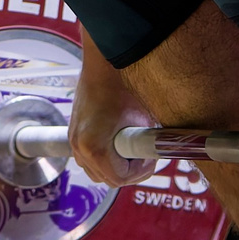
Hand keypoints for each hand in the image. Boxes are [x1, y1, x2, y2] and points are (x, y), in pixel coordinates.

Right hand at [71, 34, 159, 186]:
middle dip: (129, 170)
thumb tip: (165, 152)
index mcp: (95, 147)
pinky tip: (119, 139)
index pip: (120, 178)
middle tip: (145, 155)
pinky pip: (88, 157)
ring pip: (96, 170)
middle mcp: (79, 147)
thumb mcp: (144, 118)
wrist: (104, 60)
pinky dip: (104, 155)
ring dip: (116, 164)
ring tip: (132, 146)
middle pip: (106, 178)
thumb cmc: (125, 84)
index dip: (140, 171)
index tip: (151, 157)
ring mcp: (73, 140)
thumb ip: (150, 141)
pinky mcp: (73, 132)